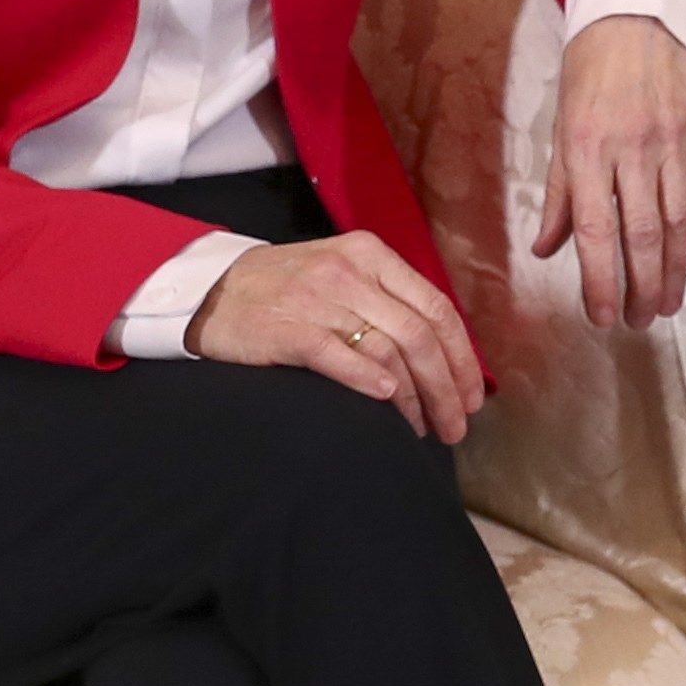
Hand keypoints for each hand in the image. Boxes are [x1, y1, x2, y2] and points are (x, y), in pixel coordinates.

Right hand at [186, 231, 481, 441]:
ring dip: (414, 397)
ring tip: (423, 429)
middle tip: (456, 426)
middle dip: (446, 387)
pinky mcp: (287, 328)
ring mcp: (317, 298)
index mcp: (372, 256)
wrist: (211, 289)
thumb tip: (443, 354)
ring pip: (387, 349)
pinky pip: (338, 355)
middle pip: (419, 334)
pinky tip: (387, 402)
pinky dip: (368, 380)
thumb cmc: (287, 290)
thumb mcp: (343, 275)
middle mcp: (350, 272)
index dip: (462, 357)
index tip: (474, 396)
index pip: (437, 307)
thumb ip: (389, 302)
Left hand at [533, 11, 685, 328]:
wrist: (637, 13)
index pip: (595, 230)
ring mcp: (676, 139)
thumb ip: (559, 193)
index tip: (603, 317)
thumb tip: (547, 250)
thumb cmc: (590, 74)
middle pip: (643, 234)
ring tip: (668, 305)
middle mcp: (633, 147)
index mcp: (586, 148)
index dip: (600, 280)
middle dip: (642, 287)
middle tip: (640, 321)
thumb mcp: (561, 128)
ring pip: (681, 220)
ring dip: (676, 270)